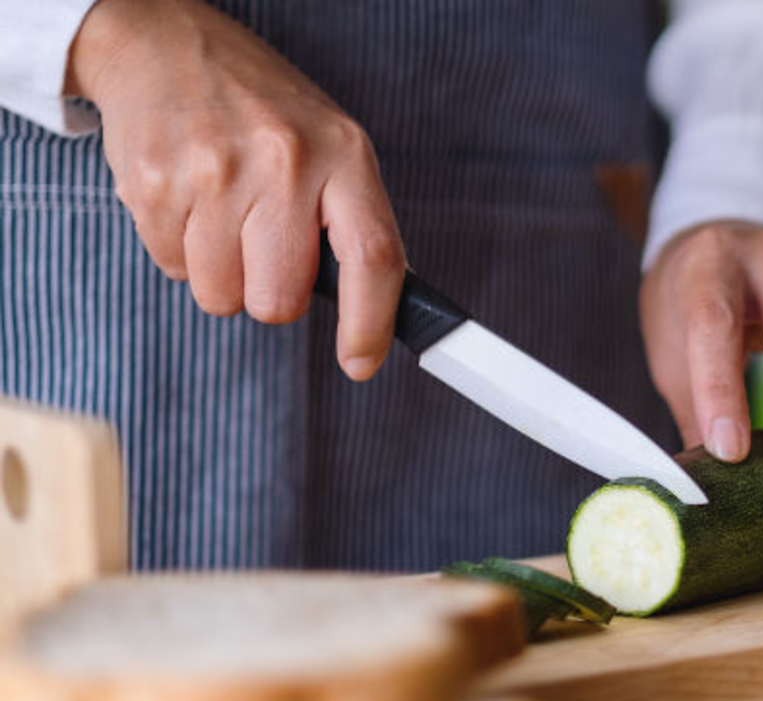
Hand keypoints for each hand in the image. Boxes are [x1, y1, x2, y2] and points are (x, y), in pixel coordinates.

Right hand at [66, 0, 404, 379]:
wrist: (166, 45)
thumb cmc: (259, 108)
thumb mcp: (329, 145)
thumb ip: (350, 222)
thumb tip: (376, 312)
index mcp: (343, 154)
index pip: (371, 257)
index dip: (370, 323)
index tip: (361, 362)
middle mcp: (284, 162)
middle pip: (281, 298)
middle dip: (270, 290)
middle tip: (262, 245)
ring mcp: (215, 172)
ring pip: (221, 295)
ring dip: (221, 270)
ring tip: (222, 209)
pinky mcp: (156, 183)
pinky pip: (172, 268)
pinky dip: (180, 249)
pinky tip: (188, 199)